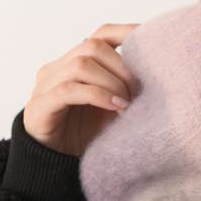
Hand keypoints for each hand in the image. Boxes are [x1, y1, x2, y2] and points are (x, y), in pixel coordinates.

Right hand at [22, 22, 140, 155]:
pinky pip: (68, 90)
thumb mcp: (114, 108)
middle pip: (92, 46)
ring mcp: (45, 85)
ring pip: (80, 65)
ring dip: (111, 83)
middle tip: (138, 92)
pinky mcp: (39, 106)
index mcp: (77, 62)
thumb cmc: (88, 135)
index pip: (101, 36)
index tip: (153, 43)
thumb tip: (161, 76)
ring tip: (126, 104)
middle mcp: (58, 68)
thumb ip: (128, 90)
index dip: (126, 33)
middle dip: (122, 68)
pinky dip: (97, 95)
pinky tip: (114, 108)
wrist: (57, 167)